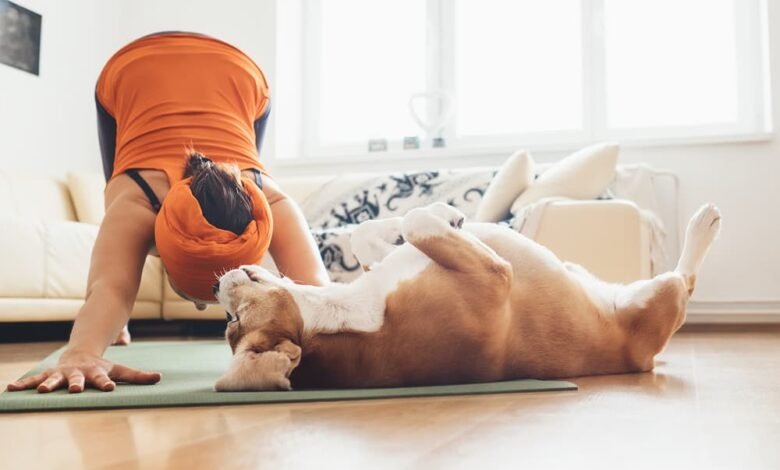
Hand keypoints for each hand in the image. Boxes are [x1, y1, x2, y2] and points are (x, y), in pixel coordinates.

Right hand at [5, 348, 160, 393]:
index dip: (106, 383)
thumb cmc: (102, 367)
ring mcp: (63, 373)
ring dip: (48, 384)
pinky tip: (10, 388)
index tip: (108, 389)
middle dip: (76, 384)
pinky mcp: (50, 375)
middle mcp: (79, 373)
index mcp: (97, 372)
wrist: (82, 351)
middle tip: (75, 389)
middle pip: (78, 379)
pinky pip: (35, 378)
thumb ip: (138, 375)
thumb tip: (159, 377)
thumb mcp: (120, 369)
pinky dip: (23, 383)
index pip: (104, 378)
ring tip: (40, 390)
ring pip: (54, 379)